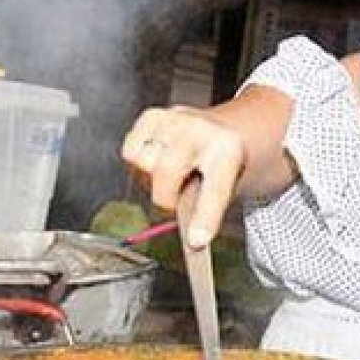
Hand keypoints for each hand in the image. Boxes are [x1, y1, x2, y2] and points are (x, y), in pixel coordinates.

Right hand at [120, 105, 244, 248]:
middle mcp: (201, 130)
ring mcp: (175, 120)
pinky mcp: (152, 117)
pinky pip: (130, 151)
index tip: (196, 241)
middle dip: (166, 197)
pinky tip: (158, 161)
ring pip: (142, 161)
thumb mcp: (227, 190)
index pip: (215, 189)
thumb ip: (207, 212)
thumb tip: (190, 238)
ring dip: (151, 178)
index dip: (204, 218)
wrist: (222, 133)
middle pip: (165, 172)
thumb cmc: (221, 167)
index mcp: (229, 150)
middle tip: (178, 199)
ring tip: (171, 175)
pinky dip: (139, 162)